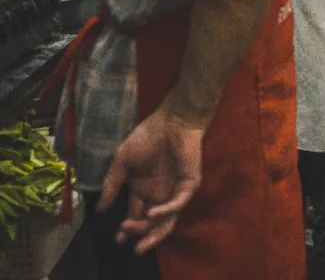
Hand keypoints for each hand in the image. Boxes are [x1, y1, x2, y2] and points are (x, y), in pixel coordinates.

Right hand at [97, 97, 205, 254]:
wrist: (171, 120)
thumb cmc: (147, 137)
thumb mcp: (122, 162)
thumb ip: (112, 185)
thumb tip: (99, 210)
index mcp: (143, 189)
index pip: (136, 215)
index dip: (127, 228)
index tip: (117, 238)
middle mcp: (159, 193)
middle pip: (151, 222)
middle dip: (139, 233)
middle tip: (125, 239)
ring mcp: (175, 190)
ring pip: (166, 219)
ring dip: (152, 230)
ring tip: (136, 236)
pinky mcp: (189, 185)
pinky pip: (178, 203)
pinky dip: (166, 211)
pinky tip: (151, 213)